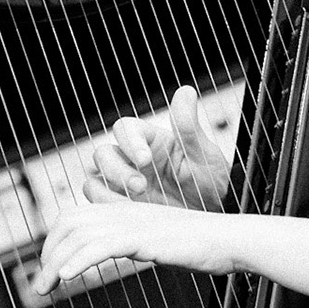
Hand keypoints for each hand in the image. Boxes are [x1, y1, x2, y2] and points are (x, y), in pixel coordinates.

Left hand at [33, 180, 245, 295]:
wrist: (230, 240)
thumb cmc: (199, 246)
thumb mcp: (157, 243)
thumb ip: (132, 245)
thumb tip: (113, 257)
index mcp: (124, 212)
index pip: (73, 216)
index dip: (54, 241)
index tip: (49, 269)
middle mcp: (124, 213)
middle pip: (69, 223)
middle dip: (47, 254)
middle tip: (40, 286)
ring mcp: (134, 223)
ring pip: (80, 235)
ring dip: (55, 263)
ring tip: (45, 288)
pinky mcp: (146, 238)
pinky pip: (104, 245)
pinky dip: (80, 260)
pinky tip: (68, 276)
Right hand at [90, 85, 231, 210]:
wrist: (214, 214)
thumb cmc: (210, 181)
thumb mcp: (204, 155)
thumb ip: (189, 127)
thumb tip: (186, 92)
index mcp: (151, 140)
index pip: (125, 129)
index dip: (129, 142)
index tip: (145, 159)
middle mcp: (132, 159)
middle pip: (103, 154)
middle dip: (117, 171)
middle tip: (141, 187)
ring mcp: (124, 183)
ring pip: (95, 178)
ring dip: (106, 191)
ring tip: (132, 205)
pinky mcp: (121, 204)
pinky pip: (98, 202)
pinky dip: (105, 207)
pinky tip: (127, 215)